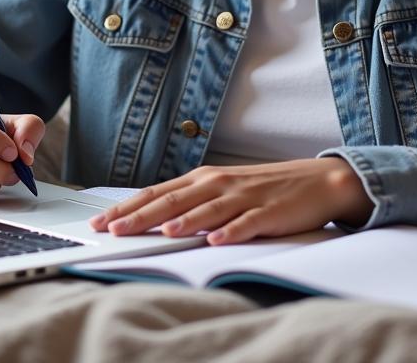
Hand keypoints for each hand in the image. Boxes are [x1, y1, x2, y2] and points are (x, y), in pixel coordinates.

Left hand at [89, 158, 373, 244]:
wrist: (315, 181)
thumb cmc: (262, 188)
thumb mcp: (222, 189)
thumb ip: (191, 201)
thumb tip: (152, 217)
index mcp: (203, 178)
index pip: (157, 193)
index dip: (128, 207)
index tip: (101, 222)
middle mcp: (218, 183)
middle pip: (174, 200)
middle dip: (142, 216)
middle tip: (115, 230)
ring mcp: (243, 197)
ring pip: (207, 210)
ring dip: (184, 221)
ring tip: (162, 232)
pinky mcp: (268, 212)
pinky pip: (247, 223)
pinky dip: (231, 230)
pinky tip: (218, 239)